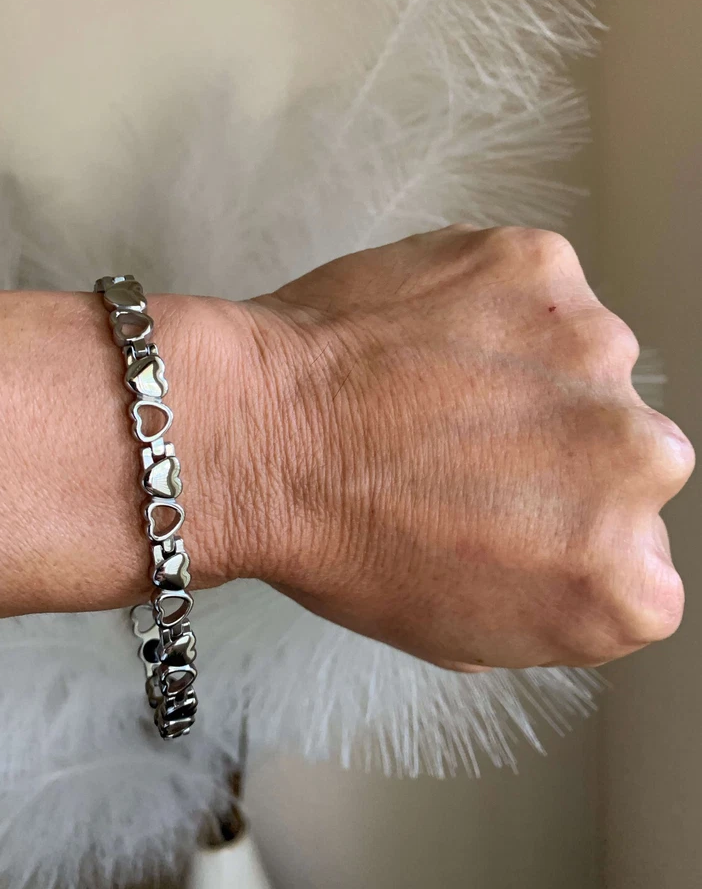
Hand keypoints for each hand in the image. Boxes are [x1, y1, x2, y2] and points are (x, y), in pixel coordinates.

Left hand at [230, 225, 694, 668]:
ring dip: (530, 371)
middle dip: (560, 451)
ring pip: (586, 362)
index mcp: (624, 584)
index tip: (510, 513)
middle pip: (626, 452)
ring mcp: (595, 352)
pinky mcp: (543, 268)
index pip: (636, 553)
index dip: (563, 529)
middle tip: (467, 446)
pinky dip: (494, 305)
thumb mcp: (460, 632)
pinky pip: (537, 290)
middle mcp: (638, 462)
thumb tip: (567, 548)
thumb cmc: (340, 541)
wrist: (260, 433)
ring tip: (434, 386)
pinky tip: (427, 335)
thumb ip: (550, 599)